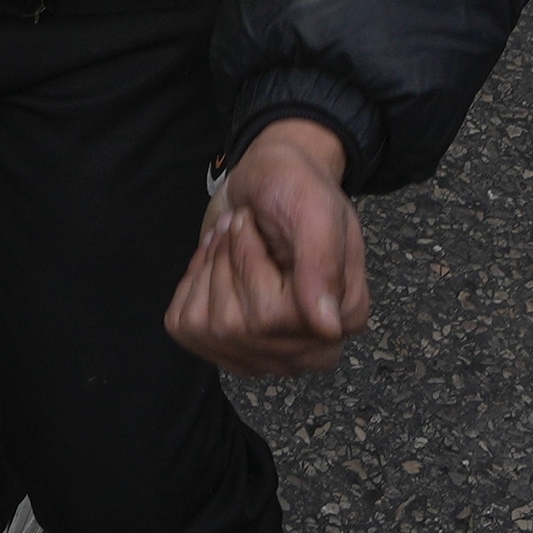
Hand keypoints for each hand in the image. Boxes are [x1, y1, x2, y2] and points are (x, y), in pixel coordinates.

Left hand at [164, 118, 368, 377]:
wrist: (268, 180)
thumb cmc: (296, 186)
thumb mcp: (314, 209)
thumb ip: (322, 264)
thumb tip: (327, 328)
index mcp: (345, 315)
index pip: (274, 316)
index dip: (249, 263)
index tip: (250, 224)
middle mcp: (311, 347)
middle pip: (237, 328)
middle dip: (226, 262)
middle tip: (239, 225)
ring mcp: (270, 353)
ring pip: (209, 329)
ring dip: (209, 268)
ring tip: (229, 239)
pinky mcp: (232, 347)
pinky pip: (187, 328)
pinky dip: (191, 283)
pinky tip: (216, 262)